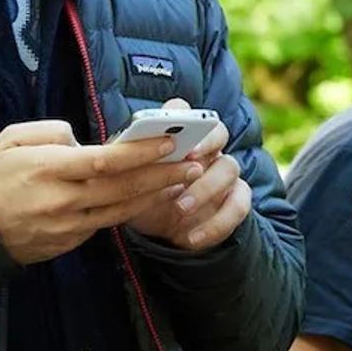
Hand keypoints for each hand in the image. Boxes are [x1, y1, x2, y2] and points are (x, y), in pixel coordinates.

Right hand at [0, 120, 202, 264]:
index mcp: (48, 169)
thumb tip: (83, 139)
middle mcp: (62, 200)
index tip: (167, 144)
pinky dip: (134, 211)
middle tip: (194, 163)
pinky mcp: (70, 242)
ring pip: (122, 210)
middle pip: (122, 188)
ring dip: (156, 195)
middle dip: (162, 175)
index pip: (104, 161)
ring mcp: (67, 226)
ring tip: (185, 179)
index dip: (139, 154)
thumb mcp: (11, 138)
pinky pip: (108, 224)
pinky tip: (154, 198)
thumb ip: (51, 131)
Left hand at [126, 100, 250, 250]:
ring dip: (206, 189)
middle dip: (206, 144)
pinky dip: (216, 224)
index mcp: (179, 134)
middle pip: (219, 132)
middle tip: (189, 161)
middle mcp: (207, 147)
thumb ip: (126, 164)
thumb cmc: (140, 194)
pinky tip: (190, 239)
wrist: (158, 229)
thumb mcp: (127, 180)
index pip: (187, 112)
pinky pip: (238, 206)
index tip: (174, 134)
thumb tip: (113, 155)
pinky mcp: (236, 198)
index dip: (185, 118)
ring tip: (181, 209)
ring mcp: (224, 172)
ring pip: (229, 168)